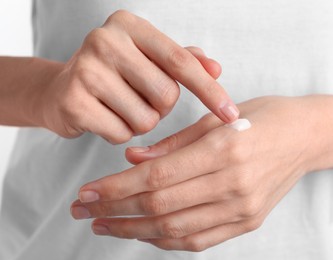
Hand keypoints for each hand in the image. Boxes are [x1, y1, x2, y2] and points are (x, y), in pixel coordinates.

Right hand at [36, 10, 237, 143]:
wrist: (59, 89)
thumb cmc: (116, 74)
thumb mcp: (149, 60)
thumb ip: (184, 61)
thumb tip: (217, 68)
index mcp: (130, 26)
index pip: (181, 61)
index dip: (210, 90)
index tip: (232, 114)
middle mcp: (105, 41)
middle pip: (166, 94)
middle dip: (162, 107)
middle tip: (141, 99)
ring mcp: (86, 70)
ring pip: (146, 119)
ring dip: (142, 122)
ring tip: (121, 107)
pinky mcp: (73, 101)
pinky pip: (122, 134)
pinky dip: (121, 133)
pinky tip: (105, 118)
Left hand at [71, 96, 322, 250]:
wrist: (308, 137)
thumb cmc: (264, 117)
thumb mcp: (218, 117)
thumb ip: (173, 142)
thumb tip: (133, 158)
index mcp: (225, 150)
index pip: (157, 177)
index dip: (116, 188)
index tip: (87, 192)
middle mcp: (234, 185)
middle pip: (161, 207)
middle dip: (115, 211)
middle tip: (84, 210)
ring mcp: (243, 208)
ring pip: (175, 231)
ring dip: (134, 231)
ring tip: (105, 225)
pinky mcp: (247, 221)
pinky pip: (199, 240)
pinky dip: (166, 240)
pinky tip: (144, 234)